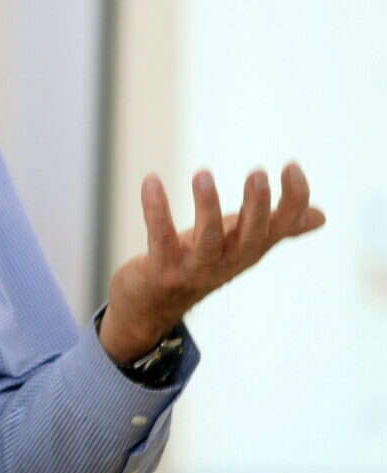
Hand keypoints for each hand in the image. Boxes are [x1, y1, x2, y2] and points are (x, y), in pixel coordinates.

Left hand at [99, 162, 325, 364]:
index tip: (291, 166)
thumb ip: (277, 227)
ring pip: (208, 240)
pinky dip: (156, 210)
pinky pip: (160, 238)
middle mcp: (228, 261)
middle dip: (257, 206)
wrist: (151, 306)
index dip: (292, 199)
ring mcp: (195, 269)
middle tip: (258, 173)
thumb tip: (321, 216)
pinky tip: (151, 180)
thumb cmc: (200, 263)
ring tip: (202, 173)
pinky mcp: (161, 270)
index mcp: (250, 249)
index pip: (281, 227)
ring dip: (206, 207)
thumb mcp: (240, 242)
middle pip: (252, 237)